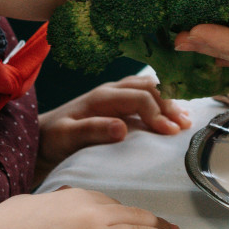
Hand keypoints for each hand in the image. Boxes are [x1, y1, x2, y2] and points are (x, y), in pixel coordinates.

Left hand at [37, 76, 190, 177]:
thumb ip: (92, 131)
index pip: (138, 97)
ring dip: (168, 102)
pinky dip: (162, 103)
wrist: (42, 136)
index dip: (157, 113)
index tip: (171, 132)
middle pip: (148, 89)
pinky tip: (174, 114)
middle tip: (186, 125)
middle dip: (169, 105)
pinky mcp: (117, 104)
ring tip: (186, 120)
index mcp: (101, 97)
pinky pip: (145, 96)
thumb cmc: (53, 138)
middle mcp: (111, 91)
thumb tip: (121, 128)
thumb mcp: (67, 137)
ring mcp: (115, 95)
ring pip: (149, 89)